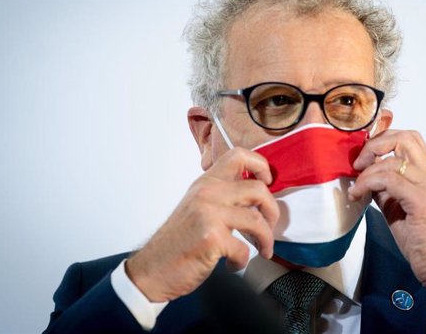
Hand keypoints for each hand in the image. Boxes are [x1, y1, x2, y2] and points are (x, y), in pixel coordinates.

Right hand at [126, 148, 278, 301]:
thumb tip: (258, 195)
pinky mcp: (211, 238)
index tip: (269, 182)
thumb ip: (223, 195)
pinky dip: (243, 260)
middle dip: (273, 211)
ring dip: (266, 239)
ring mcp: (209, 214)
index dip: (261, 165)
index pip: (238, 155)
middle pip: (258, 188)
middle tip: (270, 226)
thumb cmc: (178, 241)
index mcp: (206, 183)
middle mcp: (207, 193)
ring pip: (257, 220)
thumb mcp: (198, 207)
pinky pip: (244, 249)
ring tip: (262, 249)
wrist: (152, 269)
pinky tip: (233, 263)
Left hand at [348, 130, 425, 304]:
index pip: (409, 139)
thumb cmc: (424, 241)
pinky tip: (359, 195)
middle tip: (359, 163)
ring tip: (356, 188)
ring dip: (367, 172)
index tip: (365, 156)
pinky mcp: (422, 203)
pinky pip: (390, 181)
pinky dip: (369, 183)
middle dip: (375, 145)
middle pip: (405, 138)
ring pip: (393, 161)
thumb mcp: (398, 208)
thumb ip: (386, 190)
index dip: (383, 139)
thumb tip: (366, 178)